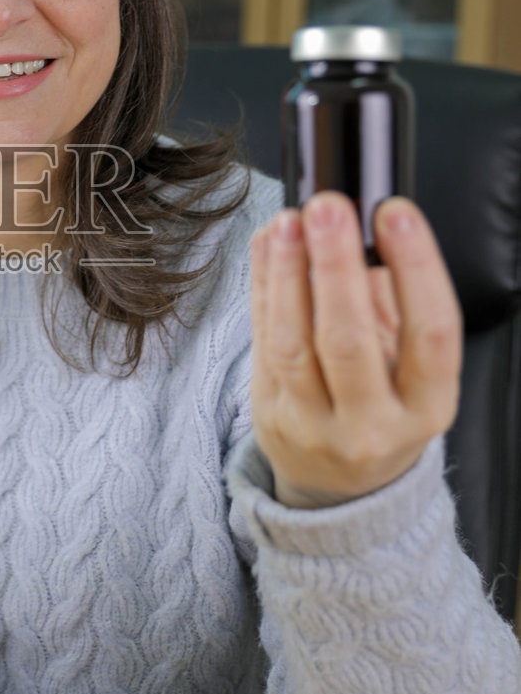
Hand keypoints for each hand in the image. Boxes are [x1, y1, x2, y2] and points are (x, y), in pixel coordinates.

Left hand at [249, 193, 461, 508]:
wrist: (340, 485)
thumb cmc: (385, 406)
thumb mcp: (413, 370)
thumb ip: (396, 304)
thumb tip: (367, 226)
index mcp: (428, 408)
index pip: (430, 334)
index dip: (415, 268)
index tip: (395, 213)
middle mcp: (372, 424)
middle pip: (349, 341)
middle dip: (335, 267)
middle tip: (328, 208)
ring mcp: (314, 424)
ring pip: (293, 343)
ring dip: (287, 273)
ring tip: (289, 221)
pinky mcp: (269, 412)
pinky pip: (262, 341)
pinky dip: (263, 285)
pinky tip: (268, 243)